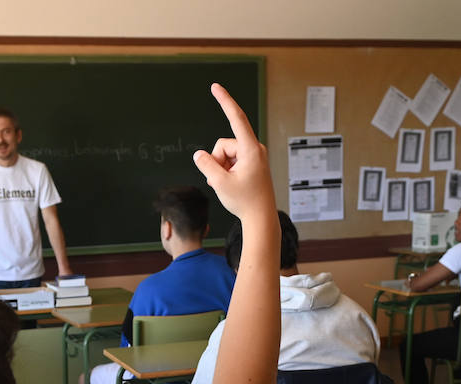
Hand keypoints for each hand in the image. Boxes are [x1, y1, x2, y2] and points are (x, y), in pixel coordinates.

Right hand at [192, 84, 272, 220]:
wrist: (261, 218)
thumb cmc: (245, 202)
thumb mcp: (219, 183)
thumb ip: (206, 165)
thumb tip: (199, 154)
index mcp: (251, 149)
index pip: (236, 118)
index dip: (224, 101)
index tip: (215, 87)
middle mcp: (255, 149)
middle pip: (224, 145)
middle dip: (217, 161)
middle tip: (223, 181)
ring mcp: (254, 156)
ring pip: (225, 154)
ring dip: (221, 168)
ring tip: (229, 185)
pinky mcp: (252, 163)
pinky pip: (231, 161)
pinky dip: (226, 171)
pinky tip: (232, 185)